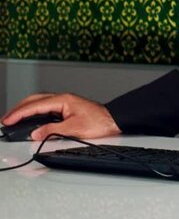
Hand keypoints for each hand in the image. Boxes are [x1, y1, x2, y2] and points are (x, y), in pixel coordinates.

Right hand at [1, 93, 121, 140]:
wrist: (113, 120)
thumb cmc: (99, 122)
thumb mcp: (73, 129)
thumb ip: (52, 131)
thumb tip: (36, 133)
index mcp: (63, 100)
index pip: (35, 105)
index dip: (19, 113)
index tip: (8, 120)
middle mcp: (63, 98)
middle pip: (34, 100)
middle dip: (19, 109)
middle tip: (7, 119)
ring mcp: (65, 102)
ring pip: (40, 102)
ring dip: (26, 110)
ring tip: (15, 119)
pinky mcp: (68, 108)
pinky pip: (47, 107)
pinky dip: (36, 112)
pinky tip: (32, 118)